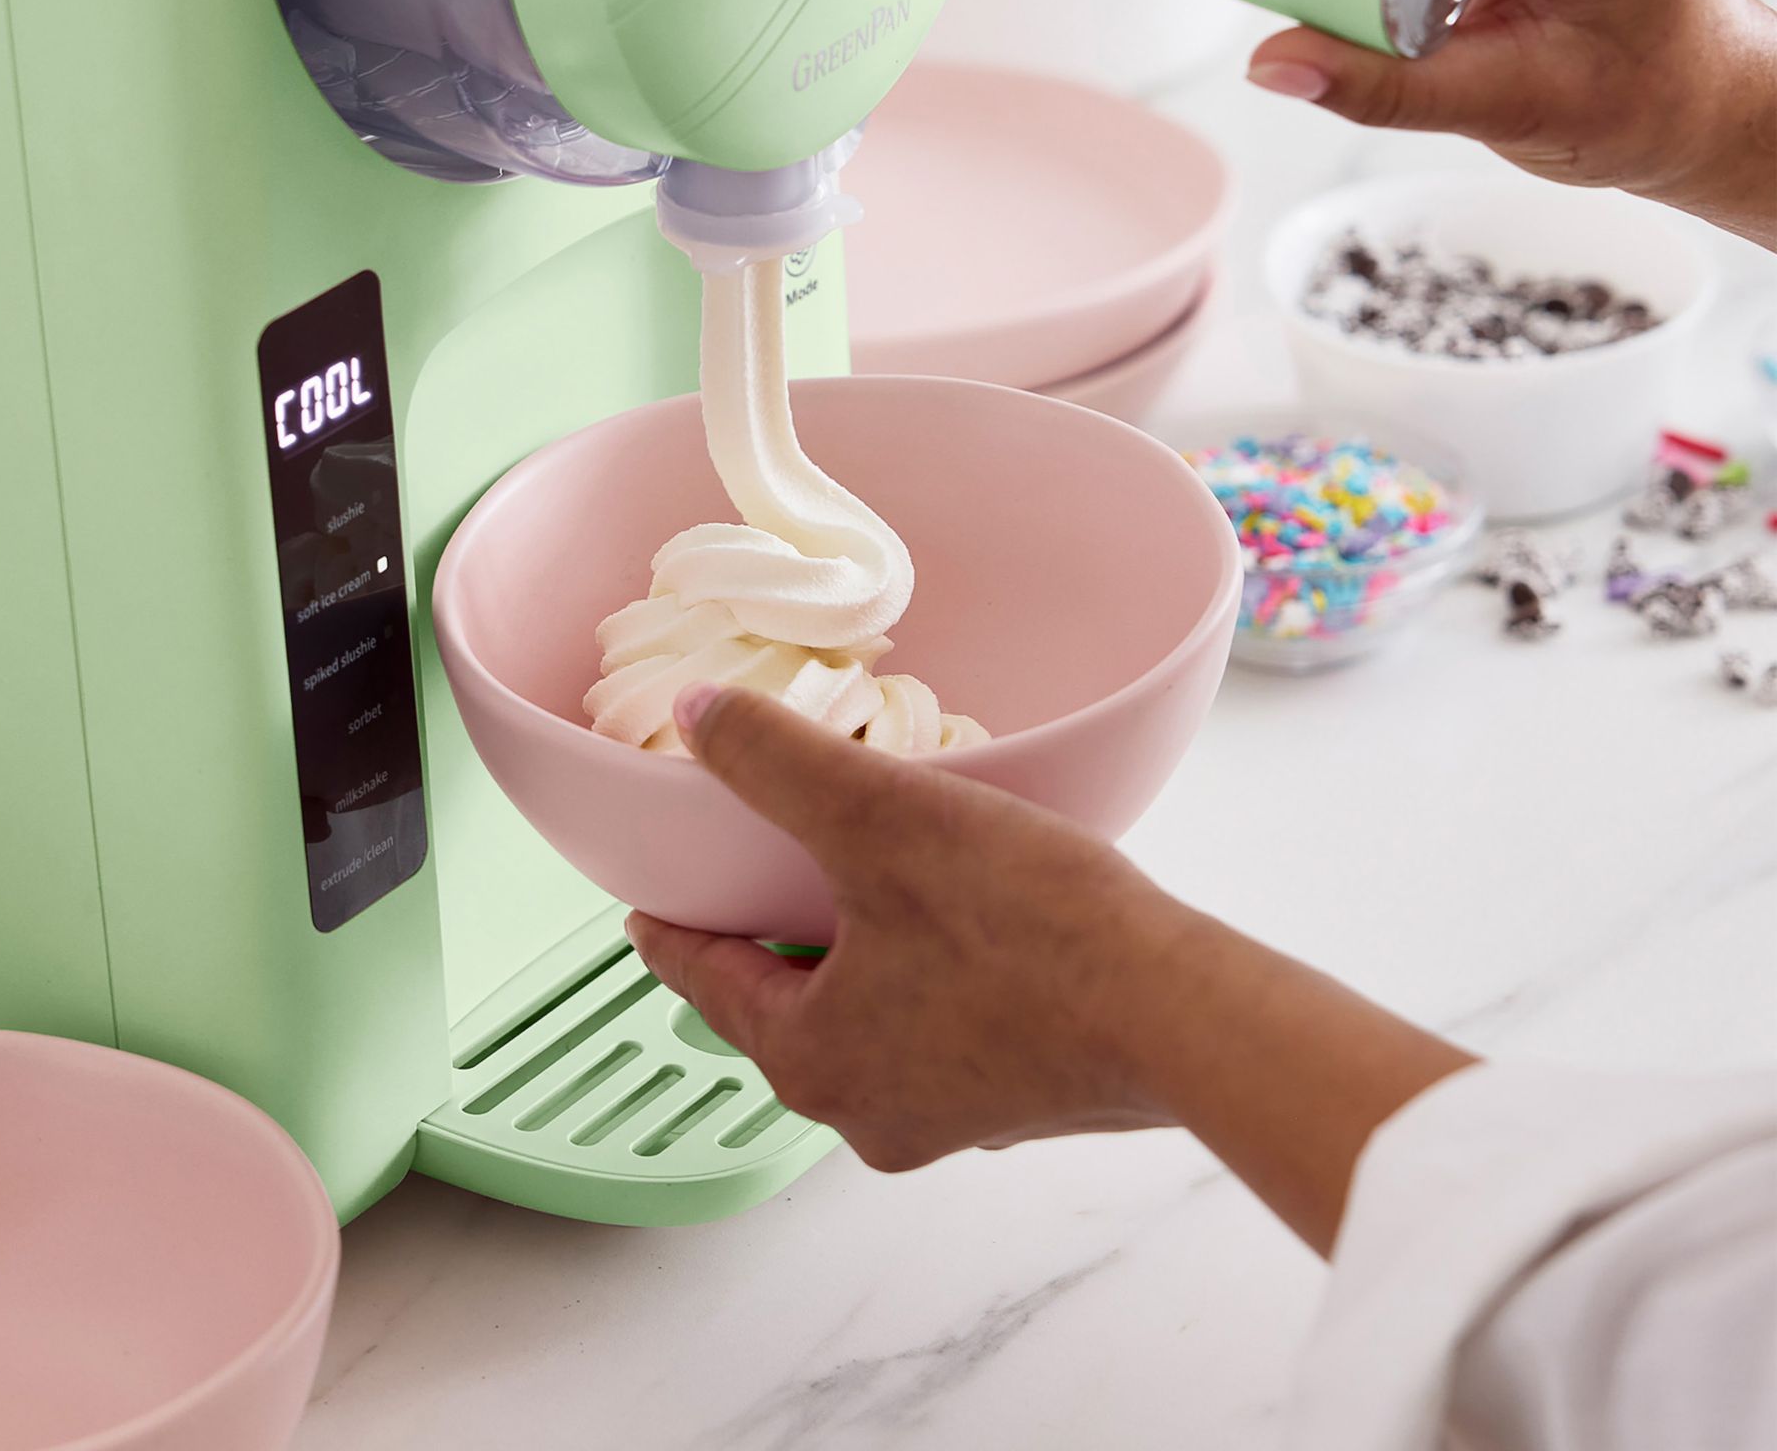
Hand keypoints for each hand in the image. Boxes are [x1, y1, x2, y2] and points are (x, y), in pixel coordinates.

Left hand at [627, 684, 1179, 1171]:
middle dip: (766, 935)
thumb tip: (699, 716)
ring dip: (852, 954)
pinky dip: (923, 975)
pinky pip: (937, 1029)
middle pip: (781, 1006)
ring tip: (858, 877)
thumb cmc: (1028, 929)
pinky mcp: (1019, 1099)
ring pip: (864, 1020)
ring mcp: (951, 1118)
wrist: (1184, 1013)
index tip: (649, 899)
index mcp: (812, 1060)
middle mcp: (869, 1112)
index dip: (671, 925)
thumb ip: (774, 761)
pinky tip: (954, 920)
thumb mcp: (878, 816)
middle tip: (754, 868)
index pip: (705, 979)